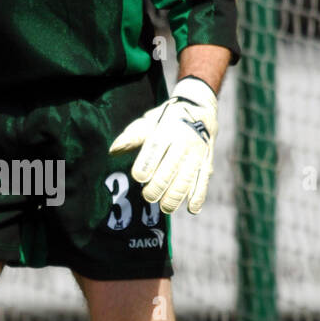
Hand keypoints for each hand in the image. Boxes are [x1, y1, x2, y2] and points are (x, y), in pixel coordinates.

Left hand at [109, 75, 217, 213]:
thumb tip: (113, 151)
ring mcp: (197, 154)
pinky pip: (203, 181)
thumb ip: (131, 137)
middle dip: (158, 186)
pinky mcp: (206, 163)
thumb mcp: (148, 122)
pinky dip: (198, 196)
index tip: (138, 177)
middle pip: (170, 168)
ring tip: (165, 208)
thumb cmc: (166, 120)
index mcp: (166, 130)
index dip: (146, 165)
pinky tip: (191, 209)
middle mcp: (183, 142)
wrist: (200, 111)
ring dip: (176, 196)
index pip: (154, 149)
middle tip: (148, 197)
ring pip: (187, 178)